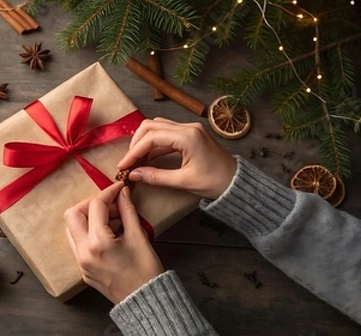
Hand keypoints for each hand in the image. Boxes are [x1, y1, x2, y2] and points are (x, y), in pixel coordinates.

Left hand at [63, 181, 163, 303]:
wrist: (145, 301)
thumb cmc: (146, 271)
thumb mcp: (139, 237)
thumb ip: (128, 212)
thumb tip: (123, 194)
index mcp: (98, 243)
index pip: (96, 206)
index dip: (109, 192)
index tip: (120, 188)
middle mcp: (83, 252)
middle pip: (73, 214)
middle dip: (91, 204)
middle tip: (110, 204)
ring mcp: (81, 263)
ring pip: (72, 229)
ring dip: (87, 218)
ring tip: (112, 219)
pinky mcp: (84, 270)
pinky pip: (78, 244)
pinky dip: (89, 232)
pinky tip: (109, 233)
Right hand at [117, 118, 236, 199]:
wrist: (237, 183)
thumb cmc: (215, 182)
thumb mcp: (183, 182)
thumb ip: (156, 177)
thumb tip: (133, 175)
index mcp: (188, 136)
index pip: (151, 137)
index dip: (134, 151)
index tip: (123, 165)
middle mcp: (188, 127)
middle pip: (151, 126)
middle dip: (136, 143)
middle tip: (128, 161)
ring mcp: (189, 129)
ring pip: (157, 127)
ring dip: (144, 141)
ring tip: (136, 160)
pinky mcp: (190, 135)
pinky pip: (166, 134)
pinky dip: (154, 144)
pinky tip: (148, 158)